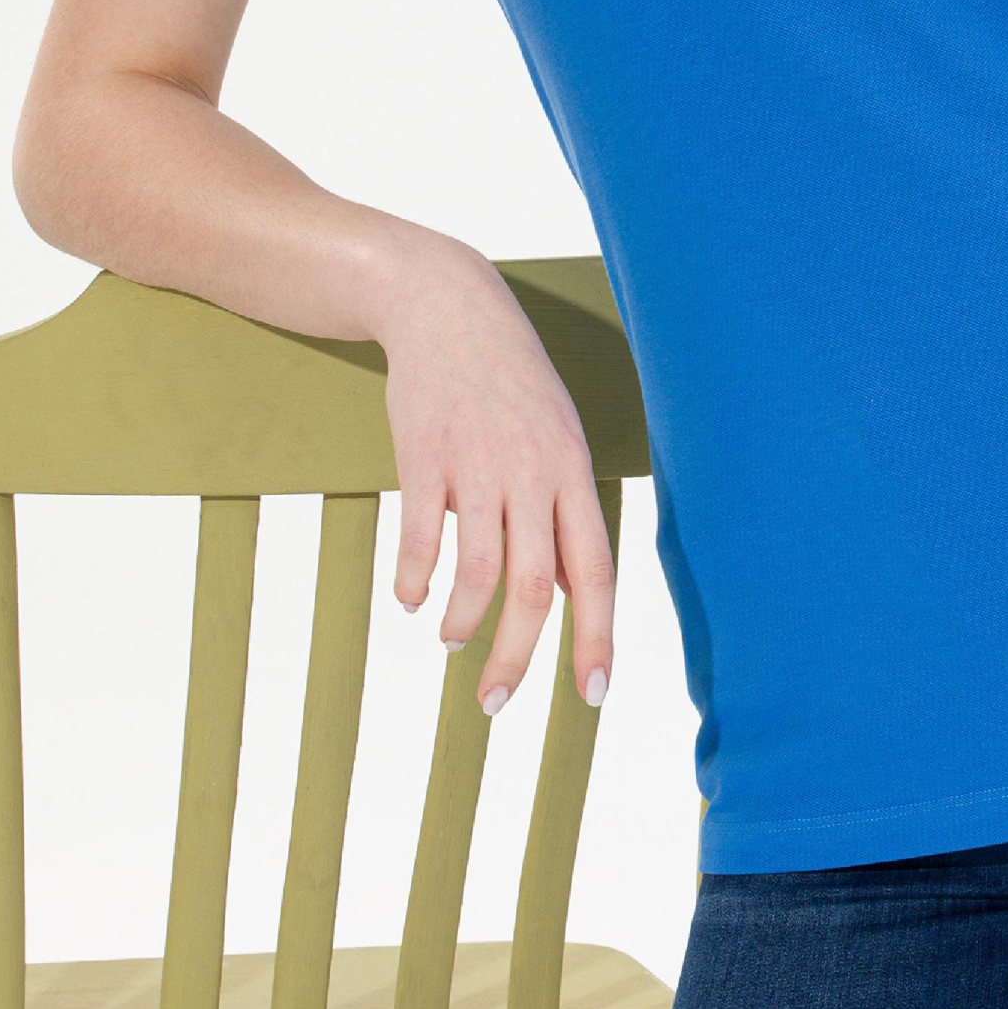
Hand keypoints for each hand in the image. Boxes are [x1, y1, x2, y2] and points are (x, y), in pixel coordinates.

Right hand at [373, 227, 615, 718]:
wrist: (447, 305)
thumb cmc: (509, 381)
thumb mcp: (556, 436)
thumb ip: (564, 511)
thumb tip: (571, 593)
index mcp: (572, 471)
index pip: (597, 571)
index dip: (598, 638)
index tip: (592, 695)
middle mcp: (532, 472)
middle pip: (534, 590)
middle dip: (518, 659)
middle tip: (495, 703)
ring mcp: (477, 463)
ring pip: (478, 572)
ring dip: (462, 622)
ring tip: (450, 640)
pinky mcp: (423, 454)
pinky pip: (420, 536)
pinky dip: (414, 579)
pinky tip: (409, 597)